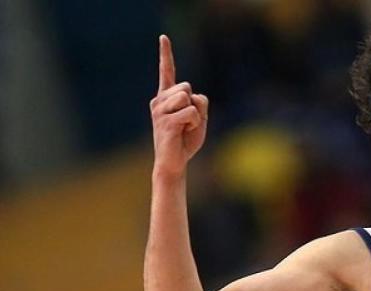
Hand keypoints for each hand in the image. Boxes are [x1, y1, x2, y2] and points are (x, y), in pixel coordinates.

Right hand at [150, 35, 208, 176]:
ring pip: (188, 97)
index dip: (166, 54)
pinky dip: (195, 123)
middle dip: (195, 104)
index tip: (164, 37)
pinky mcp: (165, 121)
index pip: (167, 72)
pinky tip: (184, 132)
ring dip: (195, 115)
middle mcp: (159, 100)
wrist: (174, 162)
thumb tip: (191, 95)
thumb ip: (199, 102)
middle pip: (187, 87)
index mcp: (166, 97)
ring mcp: (159, 110)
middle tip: (187, 123)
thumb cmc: (186, 140)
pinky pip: (190, 112)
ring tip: (185, 128)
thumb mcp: (199, 117)